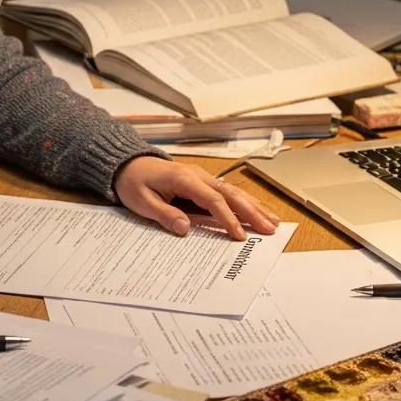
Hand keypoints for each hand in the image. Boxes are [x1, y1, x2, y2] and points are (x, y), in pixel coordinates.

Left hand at [113, 156, 280, 240]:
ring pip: (233, 191)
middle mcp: (198, 175)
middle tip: (270, 228)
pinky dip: (244, 201)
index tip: (239, 235)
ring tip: (273, 221)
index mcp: (184, 179)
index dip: (227, 218)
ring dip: (254, 206)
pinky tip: (257, 210)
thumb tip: (186, 228)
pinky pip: (227, 192)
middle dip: (252, 211)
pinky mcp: (202, 182)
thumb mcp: (142, 202)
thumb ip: (164, 214)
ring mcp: (202, 177)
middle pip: (230, 194)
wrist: (128, 164)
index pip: (212, 200)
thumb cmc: (134, 183)